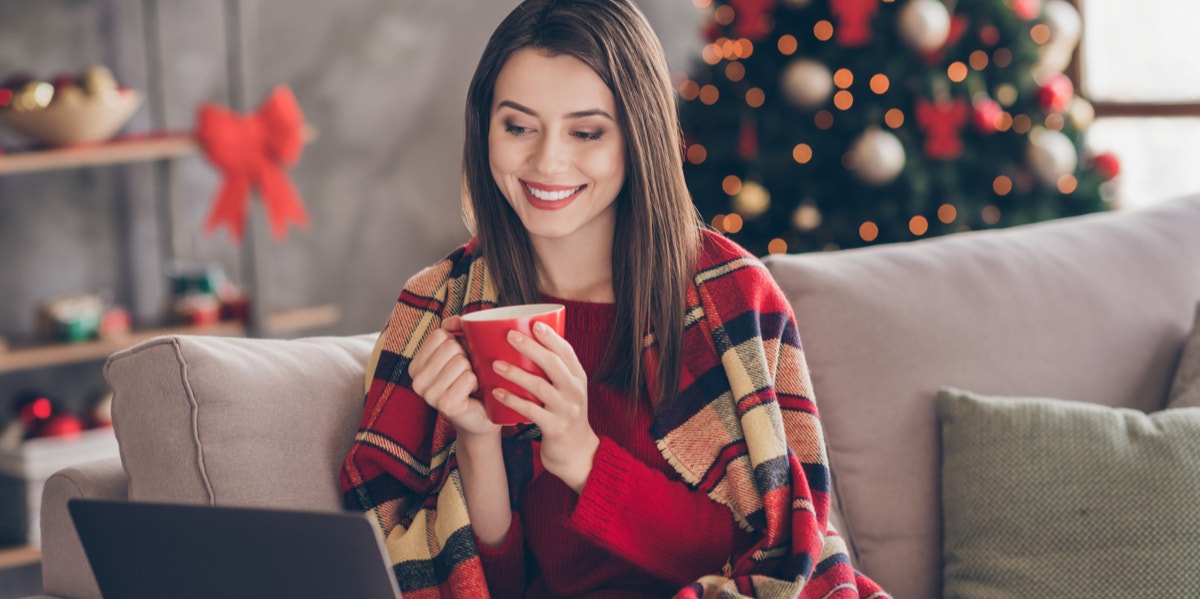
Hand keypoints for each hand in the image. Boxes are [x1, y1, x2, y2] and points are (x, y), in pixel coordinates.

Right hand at [408, 316, 499, 438]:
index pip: (439, 335)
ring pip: (461, 362)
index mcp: (415, 365)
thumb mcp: (460, 350)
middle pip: (451, 347)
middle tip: (466, 373)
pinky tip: (472, 393)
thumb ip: (454, 330)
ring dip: (473, 371)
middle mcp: (417, 381)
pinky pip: (469, 378)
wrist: (480, 414)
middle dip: (466, 356)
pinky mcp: (445, 405)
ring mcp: (429, 395)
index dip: (457, 342)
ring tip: (469, 383)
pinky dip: (477, 382)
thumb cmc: (469, 380)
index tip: (458, 359)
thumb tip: (457, 319)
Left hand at [491, 321, 599, 492]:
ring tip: (495, 364)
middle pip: (554, 365)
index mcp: (578, 378)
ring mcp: (566, 410)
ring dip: (516, 374)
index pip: (567, 352)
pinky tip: (497, 393)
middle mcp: (575, 391)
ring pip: (540, 387)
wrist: (577, 454)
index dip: (551, 337)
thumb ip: (553, 372)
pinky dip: (513, 401)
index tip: (534, 323)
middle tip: (509, 335)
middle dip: (531, 348)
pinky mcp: (555, 428)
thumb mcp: (566, 391)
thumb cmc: (564, 416)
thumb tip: (525, 344)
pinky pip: (531, 411)